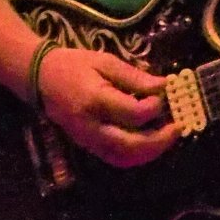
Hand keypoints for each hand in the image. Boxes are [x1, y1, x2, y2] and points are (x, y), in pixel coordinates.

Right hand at [35, 45, 178, 167]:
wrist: (40, 79)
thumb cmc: (74, 65)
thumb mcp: (105, 61)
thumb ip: (135, 76)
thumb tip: (165, 86)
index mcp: (95, 100)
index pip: (132, 113)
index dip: (155, 108)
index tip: (166, 94)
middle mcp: (91, 126)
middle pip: (130, 145)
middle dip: (160, 140)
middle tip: (179, 127)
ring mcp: (87, 140)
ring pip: (124, 158)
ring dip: (151, 152)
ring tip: (168, 137)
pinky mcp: (87, 146)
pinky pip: (115, 158)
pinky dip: (136, 156)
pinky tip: (149, 143)